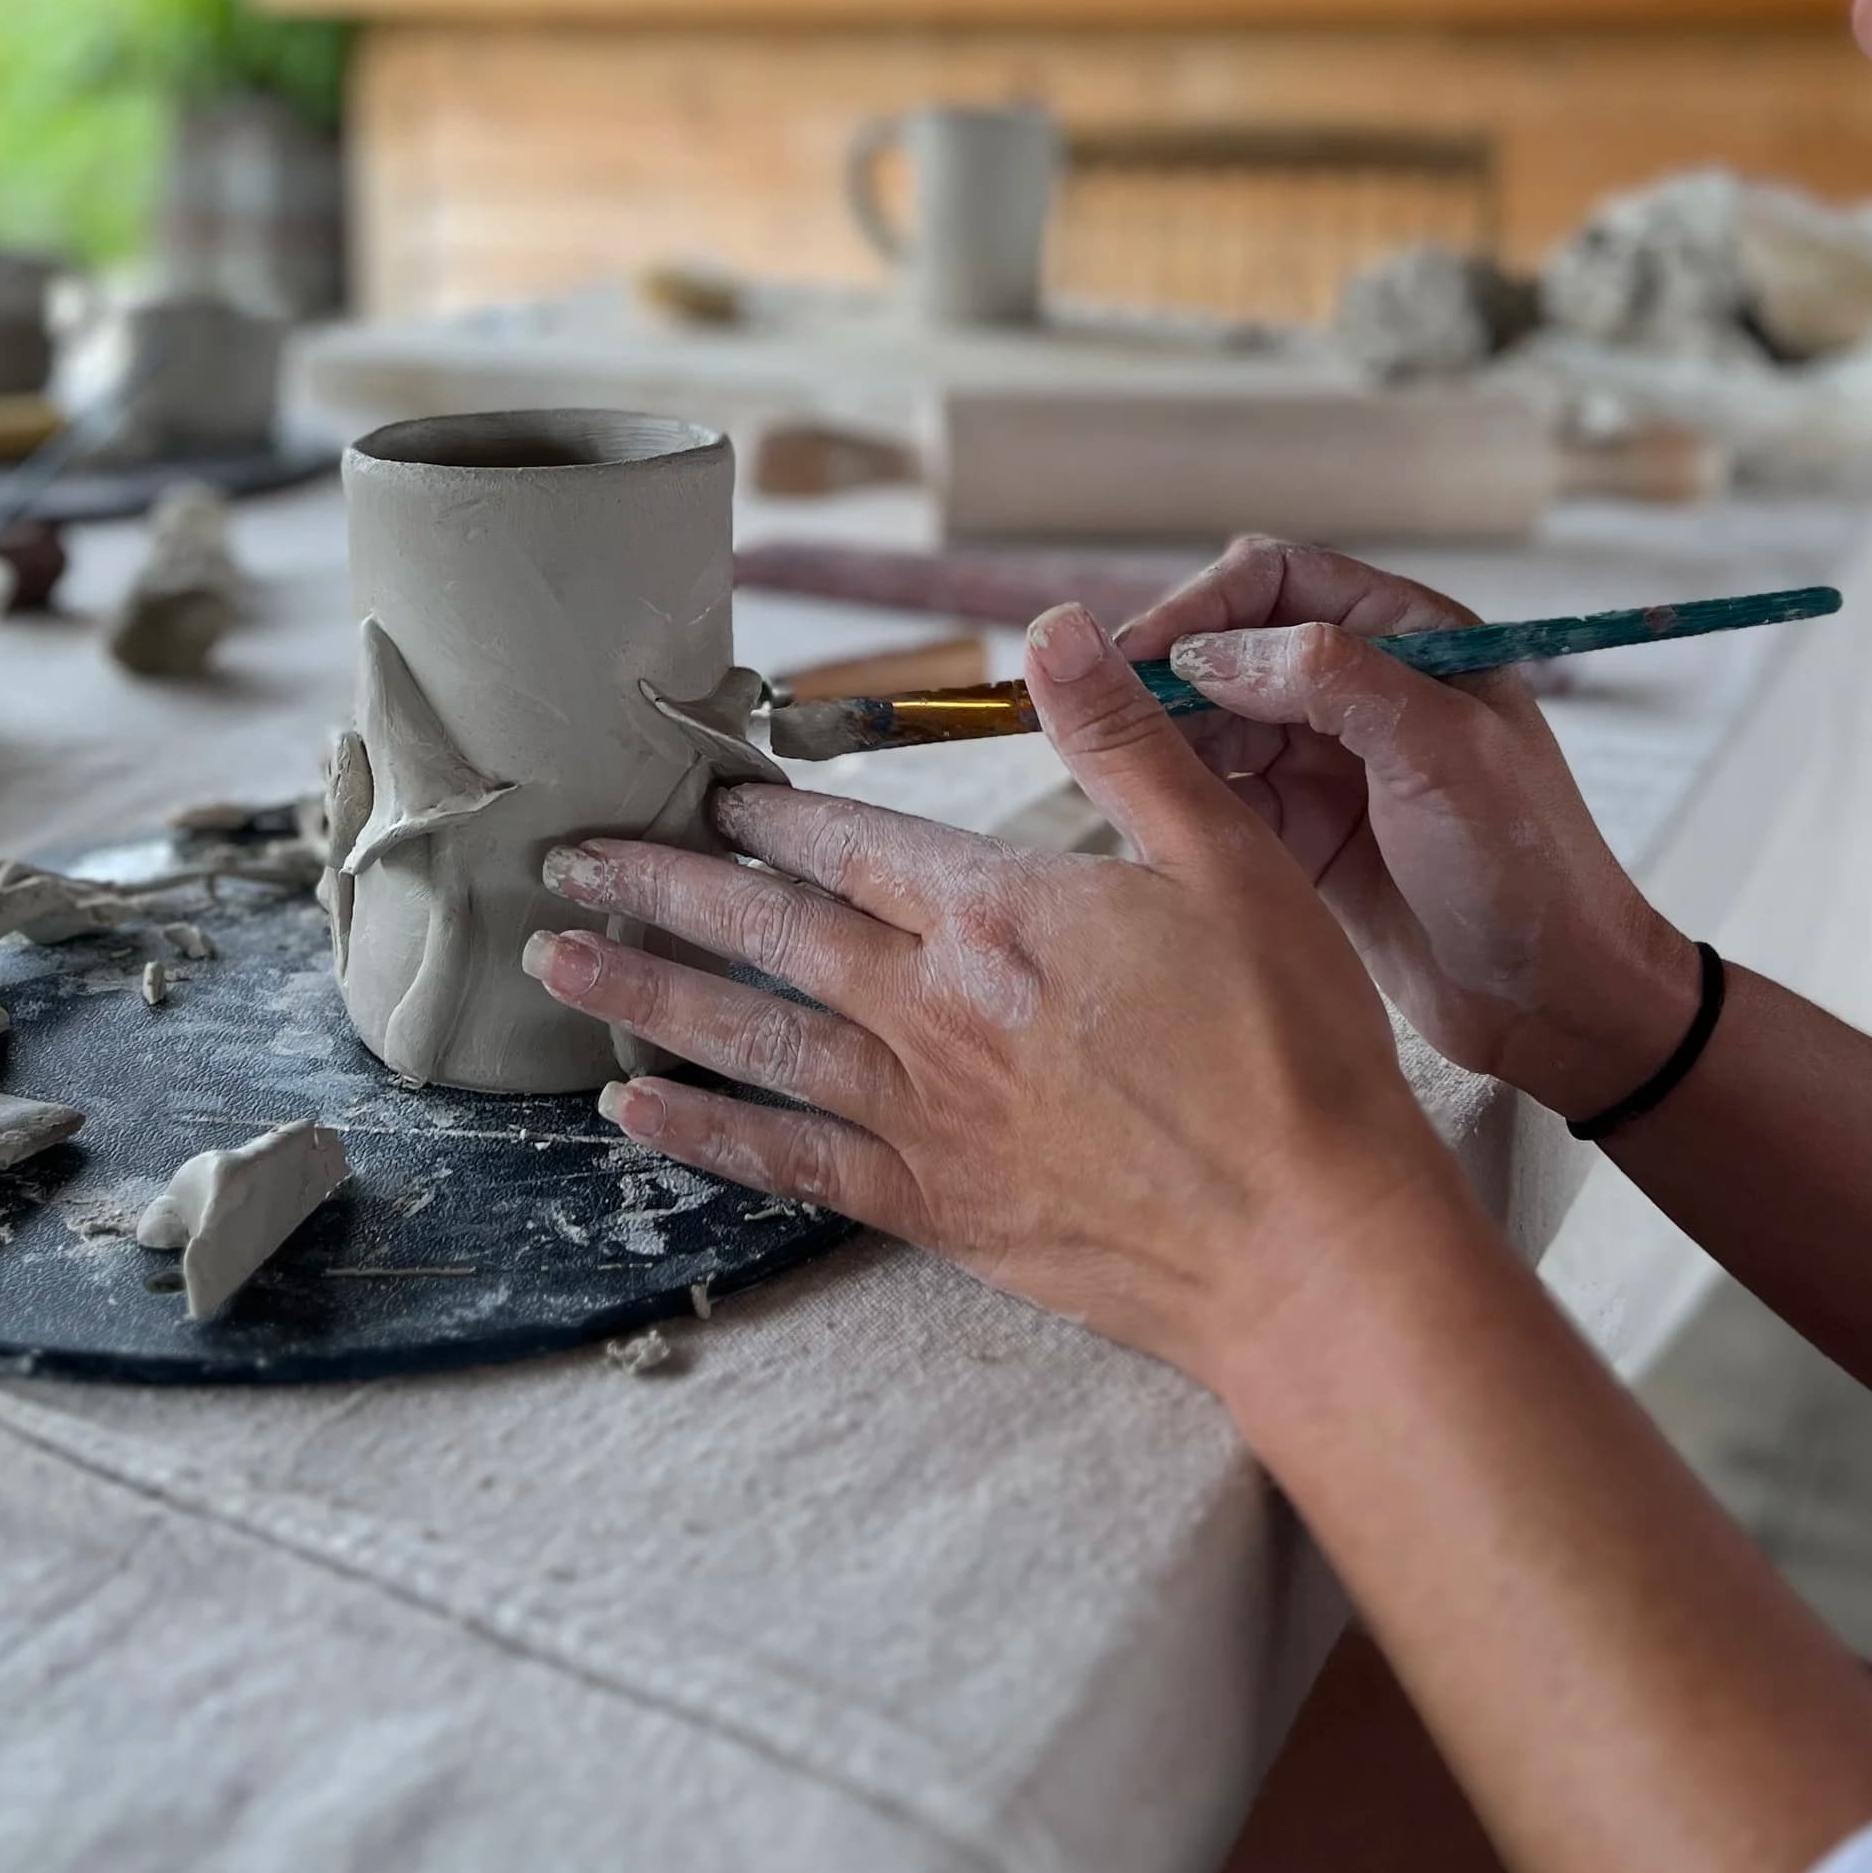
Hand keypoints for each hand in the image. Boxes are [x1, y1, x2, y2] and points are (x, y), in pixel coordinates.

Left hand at [523, 603, 1461, 1389]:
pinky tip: (632, 1112)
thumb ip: (1122, 741)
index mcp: (996, 913)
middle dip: (659, 885)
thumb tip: (1053, 624)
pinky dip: (701, 1133)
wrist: (1314, 1248)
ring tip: (558, 961)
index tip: (705, 793)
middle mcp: (933, 1009)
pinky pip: (786, 1163)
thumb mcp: (1229, 860)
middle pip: (768, 930)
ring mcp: (924, 1116)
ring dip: (645, 992)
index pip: (848, 842)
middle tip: (566, 859)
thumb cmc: (1292, 1052)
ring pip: (748, 1037)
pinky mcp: (935, 1209)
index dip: (768, 812)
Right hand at [1116, 537, 1696, 1116]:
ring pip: (1208, 722)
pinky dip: (1174, 798)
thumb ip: (1332, 680)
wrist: (1559, 1006)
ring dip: (1159, 739)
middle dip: (1163, 675)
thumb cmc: (1528, 867)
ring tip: (1111, 771)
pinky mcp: (1299, 832)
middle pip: (1227, 648)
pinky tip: (1144, 818)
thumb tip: (1210, 653)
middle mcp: (1358, 687)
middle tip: (1097, 716)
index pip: (1277, 579)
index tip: (1142, 655)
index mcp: (1407, 638)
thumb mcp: (1443, 753)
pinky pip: (1213, 794)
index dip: (1202, 607)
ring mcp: (1325, 761)